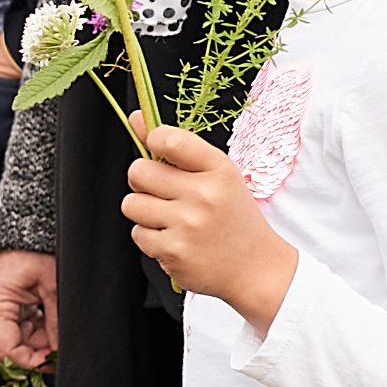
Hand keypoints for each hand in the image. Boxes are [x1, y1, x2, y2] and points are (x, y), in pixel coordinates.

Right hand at [0, 250, 58, 372]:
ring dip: (32, 345)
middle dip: (30, 357)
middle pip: (2, 350)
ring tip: (55, 335)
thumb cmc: (38, 250)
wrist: (28, 228)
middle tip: (55, 356)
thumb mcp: (54, 288)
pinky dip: (30, 334)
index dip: (29, 363)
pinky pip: (11, 330)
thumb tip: (59, 353)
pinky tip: (46, 326)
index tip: (52, 364)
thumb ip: (55, 324)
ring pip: (8, 342)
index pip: (5, 350)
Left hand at [121, 125, 296, 331]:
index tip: (156, 149)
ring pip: (131, 204)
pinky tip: (175, 239)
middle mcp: (204, 196)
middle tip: (163, 192)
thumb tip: (135, 117)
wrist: (255, 268)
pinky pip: (138, 233)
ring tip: (170, 218)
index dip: (152, 140)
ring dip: (144, 211)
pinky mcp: (173, 252)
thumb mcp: (217, 176)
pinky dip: (150, 237)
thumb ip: (176, 147)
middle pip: (138, 171)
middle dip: (143, 180)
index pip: (170, 139)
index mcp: (219, 170)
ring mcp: (188, 225)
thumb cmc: (231, 216)